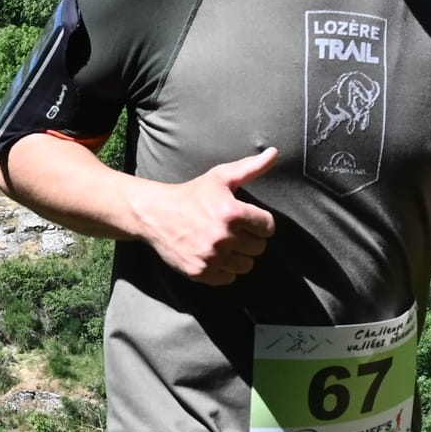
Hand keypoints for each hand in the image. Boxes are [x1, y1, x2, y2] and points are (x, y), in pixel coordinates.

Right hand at [136, 148, 278, 285]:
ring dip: (239, 256)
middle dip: (250, 239)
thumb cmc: (191, 194)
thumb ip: (251, 167)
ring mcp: (212, 257)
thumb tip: (275, 153)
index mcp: (232, 213)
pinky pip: (228, 278)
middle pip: (259, 248)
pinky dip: (224, 270)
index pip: (267, 227)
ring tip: (225, 245)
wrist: (155, 215)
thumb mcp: (220, 177)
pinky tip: (214, 256)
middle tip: (233, 231)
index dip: (259, 223)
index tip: (247, 220)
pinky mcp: (200, 272)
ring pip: (246, 266)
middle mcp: (224, 237)